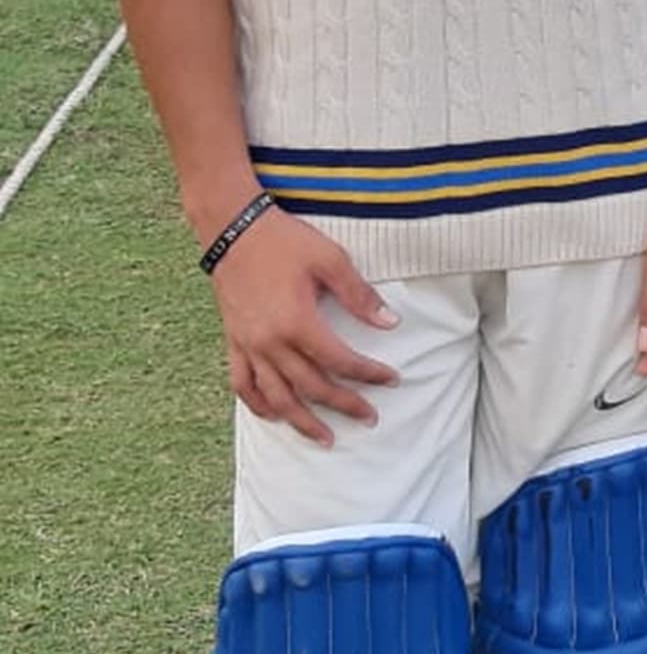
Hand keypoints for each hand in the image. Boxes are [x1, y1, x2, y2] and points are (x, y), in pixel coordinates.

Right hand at [208, 205, 399, 446]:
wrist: (234, 230)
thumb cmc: (284, 241)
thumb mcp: (329, 259)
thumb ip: (359, 295)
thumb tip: (389, 323)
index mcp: (298, 322)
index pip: (340, 361)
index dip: (367, 374)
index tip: (391, 380)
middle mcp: (271, 343)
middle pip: (311, 387)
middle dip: (343, 405)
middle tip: (369, 418)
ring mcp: (249, 346)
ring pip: (276, 397)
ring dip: (302, 421)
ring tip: (325, 438)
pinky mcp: (234, 342)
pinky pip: (243, 385)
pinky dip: (258, 405)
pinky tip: (274, 415)